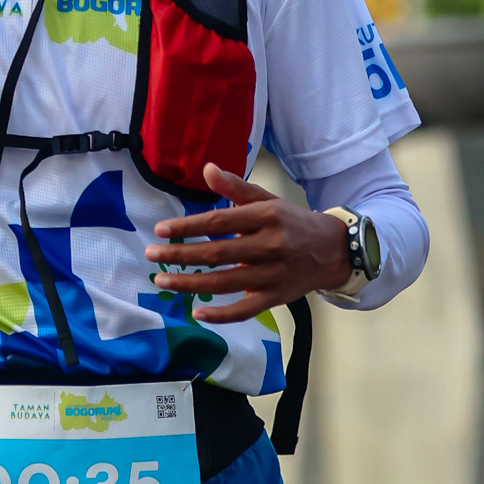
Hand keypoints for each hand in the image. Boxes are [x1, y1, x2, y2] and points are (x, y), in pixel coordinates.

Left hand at [145, 163, 351, 328]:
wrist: (332, 250)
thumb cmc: (293, 222)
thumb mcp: (268, 200)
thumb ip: (236, 187)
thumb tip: (207, 169)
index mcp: (265, 216)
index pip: (218, 222)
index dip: (188, 227)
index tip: (161, 230)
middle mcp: (269, 245)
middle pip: (216, 252)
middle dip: (180, 254)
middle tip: (152, 254)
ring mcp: (272, 274)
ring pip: (223, 282)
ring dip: (189, 283)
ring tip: (162, 280)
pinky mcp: (275, 297)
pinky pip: (244, 310)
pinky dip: (220, 314)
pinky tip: (197, 311)